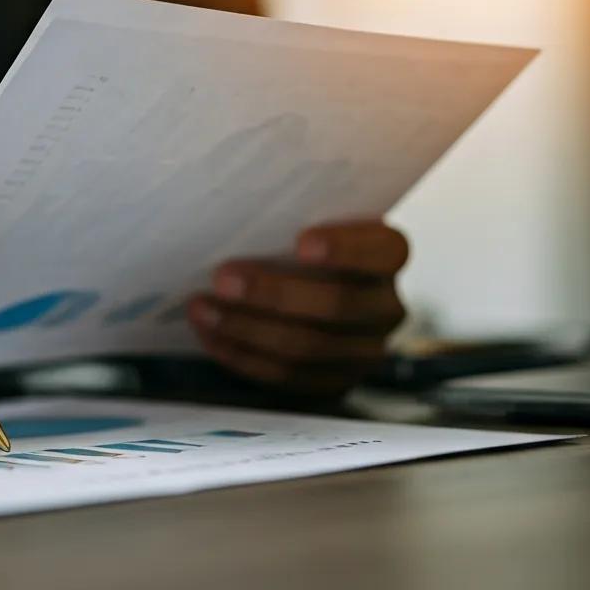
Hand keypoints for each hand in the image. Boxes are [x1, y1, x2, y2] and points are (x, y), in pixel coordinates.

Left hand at [187, 220, 407, 396]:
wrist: (310, 289)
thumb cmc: (298, 244)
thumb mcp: (306, 219)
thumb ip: (289, 216)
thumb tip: (234, 208)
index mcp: (386, 255)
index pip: (383, 252)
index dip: (345, 249)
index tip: (301, 242)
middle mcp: (384, 306)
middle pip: (338, 305)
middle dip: (274, 293)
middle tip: (223, 279)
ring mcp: (362, 350)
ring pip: (308, 348)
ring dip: (247, 329)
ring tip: (203, 308)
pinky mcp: (333, 382)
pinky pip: (287, 376)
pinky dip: (242, 356)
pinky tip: (210, 336)